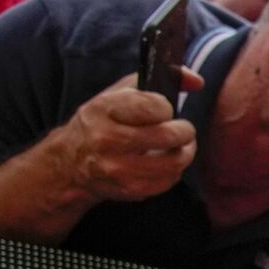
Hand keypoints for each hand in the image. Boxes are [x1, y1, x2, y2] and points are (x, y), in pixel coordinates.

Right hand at [47, 73, 202, 203]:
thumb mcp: (120, 92)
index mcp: (104, 109)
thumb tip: (197, 81)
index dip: (166, 108)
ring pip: (174, 161)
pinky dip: (174, 170)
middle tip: (183, 129)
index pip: (154, 106)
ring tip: (180, 145)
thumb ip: (158, 79)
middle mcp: (107, 139)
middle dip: (184, 131)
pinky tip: (165, 162)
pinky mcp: (129, 189)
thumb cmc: (102, 121)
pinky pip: (169, 180)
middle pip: (168, 136)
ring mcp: (117, 168)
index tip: (164, 110)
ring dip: (185, 152)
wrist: (71, 162)